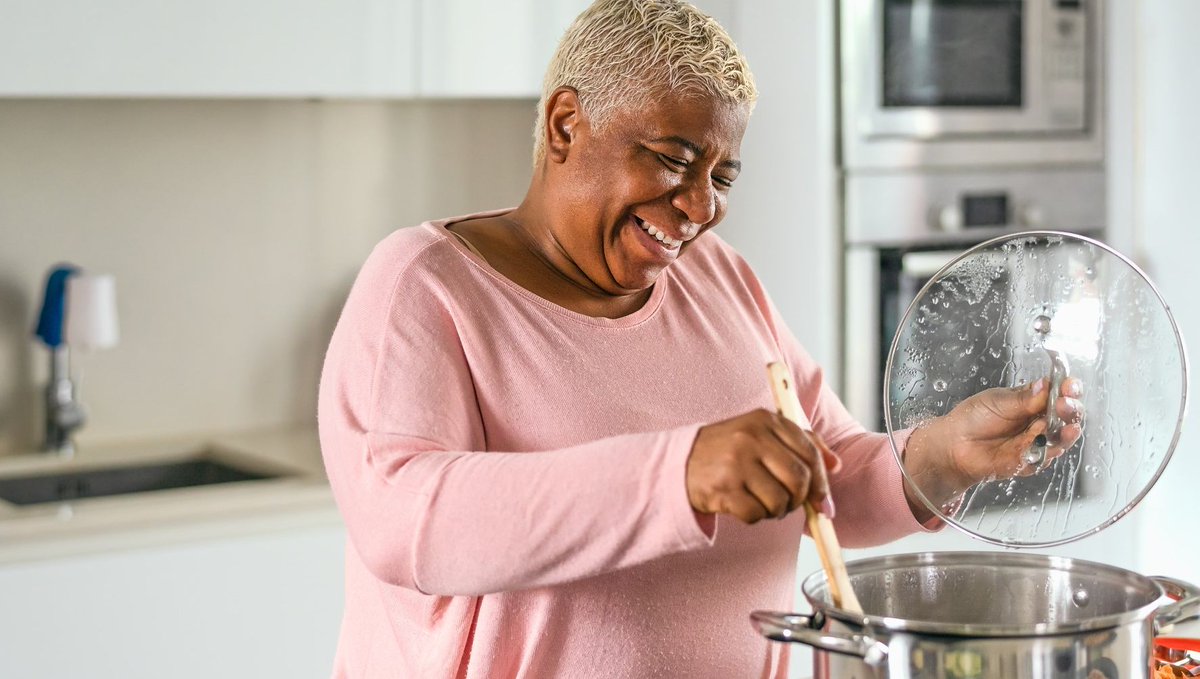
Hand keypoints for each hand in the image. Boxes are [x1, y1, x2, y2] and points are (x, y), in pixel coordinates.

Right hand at [687, 409, 840, 523]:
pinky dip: (755, 517)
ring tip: (762, 502)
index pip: (809, 452)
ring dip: (776, 511)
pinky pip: (756, 514)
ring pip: (780, 500)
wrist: (677, 463)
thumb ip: (800, 442)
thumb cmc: (726, 450)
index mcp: (765, 420)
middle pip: (799, 479)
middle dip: (800, 500)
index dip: (823, 481)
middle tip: (790, 505)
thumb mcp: (761, 434)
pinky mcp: (722, 488)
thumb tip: (835, 465)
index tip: (825, 501)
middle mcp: (750, 437)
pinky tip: (743, 506)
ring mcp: (735, 463)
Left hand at [905, 377, 1083, 513]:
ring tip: (1067, 427)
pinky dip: (1044, 450)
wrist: (954, 444)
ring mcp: (1038, 441)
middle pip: (1067, 416)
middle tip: (1065, 405)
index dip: (1069, 389)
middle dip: (1071, 409)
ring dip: (1066, 432)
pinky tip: (1041, 441)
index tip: (1069, 387)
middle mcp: (1041, 420)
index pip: (1060, 392)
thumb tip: (1046, 385)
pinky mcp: (1031, 461)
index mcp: (1035, 400)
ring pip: (1062, 438)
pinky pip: (1045, 457)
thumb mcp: (998, 402)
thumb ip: (1024, 399)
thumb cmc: (974, 418)